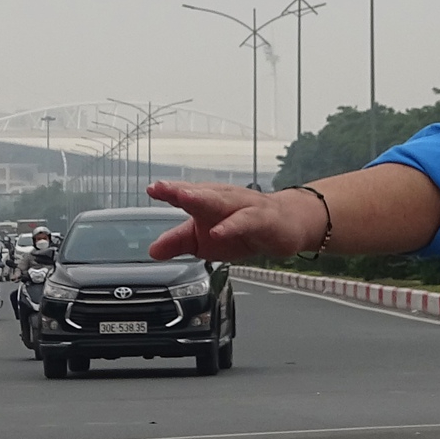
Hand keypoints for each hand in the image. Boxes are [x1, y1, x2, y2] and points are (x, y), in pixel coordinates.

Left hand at [145, 181, 323, 260]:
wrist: (287, 224)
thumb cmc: (243, 226)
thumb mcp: (206, 240)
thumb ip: (179, 243)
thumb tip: (153, 250)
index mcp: (207, 201)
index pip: (185, 194)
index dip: (168, 191)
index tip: (152, 189)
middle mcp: (224, 198)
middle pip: (200, 193)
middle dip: (180, 190)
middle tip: (161, 188)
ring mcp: (244, 207)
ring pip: (221, 201)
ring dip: (202, 198)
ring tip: (184, 199)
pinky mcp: (261, 220)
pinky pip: (245, 221)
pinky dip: (231, 226)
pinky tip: (218, 232)